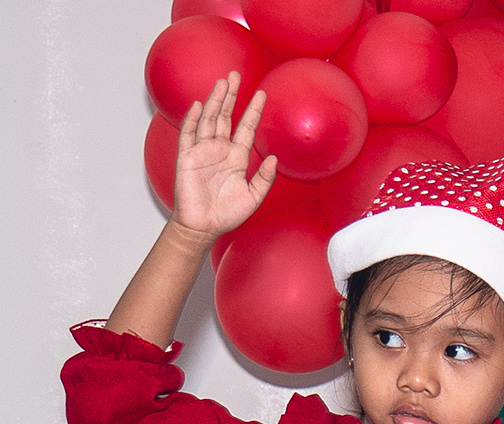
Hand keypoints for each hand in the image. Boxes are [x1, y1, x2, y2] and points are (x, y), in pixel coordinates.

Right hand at [170, 73, 274, 242]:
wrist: (204, 226)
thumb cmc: (227, 213)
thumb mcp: (253, 196)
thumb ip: (264, 178)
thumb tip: (274, 158)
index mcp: (236, 157)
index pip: (246, 128)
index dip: (253, 111)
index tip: (261, 93)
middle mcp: (219, 150)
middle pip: (225, 116)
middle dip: (231, 96)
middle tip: (236, 74)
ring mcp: (202, 151)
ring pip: (208, 119)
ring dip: (214, 100)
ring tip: (222, 82)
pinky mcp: (187, 158)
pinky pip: (188, 135)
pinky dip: (192, 120)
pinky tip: (198, 105)